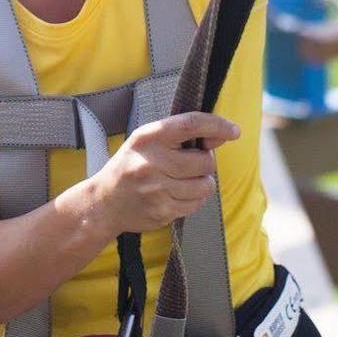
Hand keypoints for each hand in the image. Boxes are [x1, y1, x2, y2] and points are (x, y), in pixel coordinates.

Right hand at [88, 112, 238, 235]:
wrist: (104, 203)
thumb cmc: (130, 167)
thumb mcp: (147, 142)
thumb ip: (181, 135)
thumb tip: (222, 135)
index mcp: (148, 138)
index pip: (190, 124)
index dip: (216, 125)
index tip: (233, 130)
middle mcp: (152, 162)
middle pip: (205, 161)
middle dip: (205, 163)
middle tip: (189, 165)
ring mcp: (157, 189)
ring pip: (205, 185)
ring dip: (202, 183)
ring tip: (183, 181)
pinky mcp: (162, 211)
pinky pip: (197, 204)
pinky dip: (194, 199)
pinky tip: (177, 195)